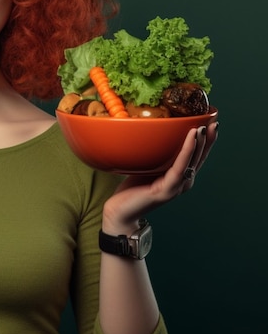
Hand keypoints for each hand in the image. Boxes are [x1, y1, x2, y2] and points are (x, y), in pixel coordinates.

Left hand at [102, 121, 218, 233]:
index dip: (205, 141)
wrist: (121, 211)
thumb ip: (155, 155)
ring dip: (199, 143)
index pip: (195, 156)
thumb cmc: (132, 189)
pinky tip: (191, 138)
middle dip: (208, 140)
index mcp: (179, 176)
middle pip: (199, 158)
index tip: (211, 123)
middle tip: (214, 122)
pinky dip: (187, 151)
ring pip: (192, 161)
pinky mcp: (168, 189)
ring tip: (203, 127)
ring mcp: (177, 187)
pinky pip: (180, 167)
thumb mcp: (146, 166)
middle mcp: (182, 182)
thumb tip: (153, 132)